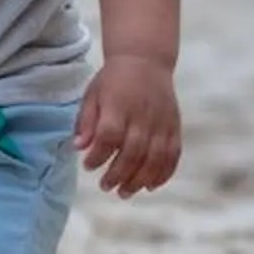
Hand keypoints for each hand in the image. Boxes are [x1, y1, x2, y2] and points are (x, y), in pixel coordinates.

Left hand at [77, 56, 180, 196]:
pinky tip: (150, 186)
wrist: (146, 60)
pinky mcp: (174, 126)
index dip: (99, 155)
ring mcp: (162, 122)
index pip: (110, 135)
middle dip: (118, 174)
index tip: (88, 166)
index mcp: (119, 104)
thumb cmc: (113, 80)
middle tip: (105, 186)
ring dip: (139, 179)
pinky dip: (163, 173)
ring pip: (155, 158)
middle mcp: (143, 114)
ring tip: (124, 192)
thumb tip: (79, 147)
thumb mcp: (93, 94)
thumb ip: (86, 121)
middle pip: (133, 151)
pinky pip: (173, 154)